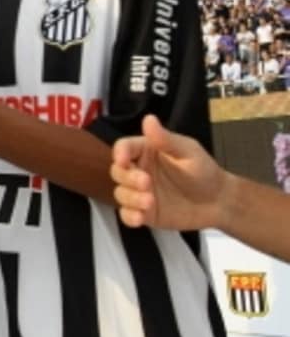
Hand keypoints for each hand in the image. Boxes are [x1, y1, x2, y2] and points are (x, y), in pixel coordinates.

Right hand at [110, 114, 225, 230]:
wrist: (219, 202)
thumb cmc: (204, 171)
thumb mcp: (188, 152)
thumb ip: (166, 139)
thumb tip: (148, 119)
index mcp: (146, 152)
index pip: (124, 148)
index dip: (120, 153)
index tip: (123, 160)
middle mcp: (139, 170)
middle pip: (118, 172)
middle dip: (128, 178)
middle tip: (146, 182)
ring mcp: (140, 193)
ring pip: (120, 193)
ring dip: (130, 197)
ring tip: (149, 201)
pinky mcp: (144, 212)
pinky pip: (127, 214)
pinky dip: (129, 216)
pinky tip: (140, 217)